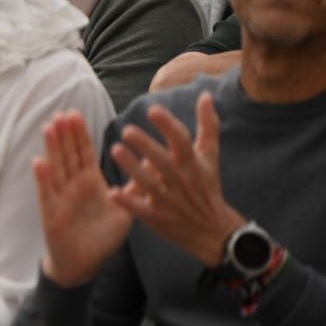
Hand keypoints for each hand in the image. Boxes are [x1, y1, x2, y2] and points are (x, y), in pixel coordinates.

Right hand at [33, 110, 132, 286]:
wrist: (85, 263)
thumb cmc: (103, 237)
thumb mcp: (125, 210)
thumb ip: (136, 188)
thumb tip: (154, 168)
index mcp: (90, 183)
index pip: (84, 153)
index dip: (79, 134)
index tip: (75, 114)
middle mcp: (73, 186)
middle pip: (68, 155)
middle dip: (65, 134)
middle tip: (63, 112)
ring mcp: (60, 198)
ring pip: (56, 168)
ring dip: (52, 148)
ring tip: (49, 127)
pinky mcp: (51, 214)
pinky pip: (46, 193)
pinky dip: (42, 178)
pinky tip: (39, 162)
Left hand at [108, 92, 241, 265]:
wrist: (213, 230)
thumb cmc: (206, 187)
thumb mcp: (210, 157)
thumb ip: (207, 125)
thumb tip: (206, 95)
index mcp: (192, 163)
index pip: (181, 141)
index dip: (168, 125)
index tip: (152, 110)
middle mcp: (181, 180)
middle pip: (163, 161)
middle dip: (146, 145)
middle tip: (127, 130)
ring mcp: (169, 200)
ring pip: (149, 183)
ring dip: (132, 168)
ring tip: (115, 150)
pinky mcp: (158, 218)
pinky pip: (140, 209)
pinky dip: (127, 202)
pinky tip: (112, 192)